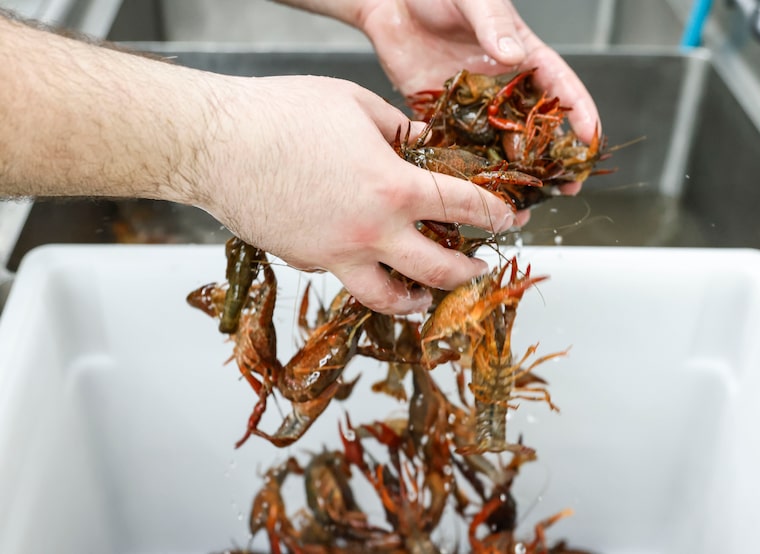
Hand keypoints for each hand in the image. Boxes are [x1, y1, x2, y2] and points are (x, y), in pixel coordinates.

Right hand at [197, 75, 517, 313]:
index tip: (510, 219)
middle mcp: (371, 233)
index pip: (463, 209)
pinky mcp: (306, 262)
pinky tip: (364, 262)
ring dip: (416, 300)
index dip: (496, 214)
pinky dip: (363, 274)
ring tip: (426, 297)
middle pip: (438, 270)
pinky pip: (344, 277)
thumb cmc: (280, 114)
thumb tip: (426, 145)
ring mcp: (336, 256)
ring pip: (389, 297)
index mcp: (393, 188)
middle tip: (480, 267)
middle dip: (469, 271)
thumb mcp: (355, 106)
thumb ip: (401, 130)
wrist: (214, 143)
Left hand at [355, 0, 600, 194]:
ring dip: (512, 176)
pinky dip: (468, 173)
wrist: (390, 1)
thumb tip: (512, 55)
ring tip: (520, 206)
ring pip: (500, 147)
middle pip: (535, 129)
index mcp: (522, 56)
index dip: (580, 114)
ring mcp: (474, 105)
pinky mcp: (443, 115)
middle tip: (564, 189)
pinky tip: (474, 196)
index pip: (560, 88)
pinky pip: (460, 148)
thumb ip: (493, 23)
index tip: (591, 140)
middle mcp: (502, 86)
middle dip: (551, 161)